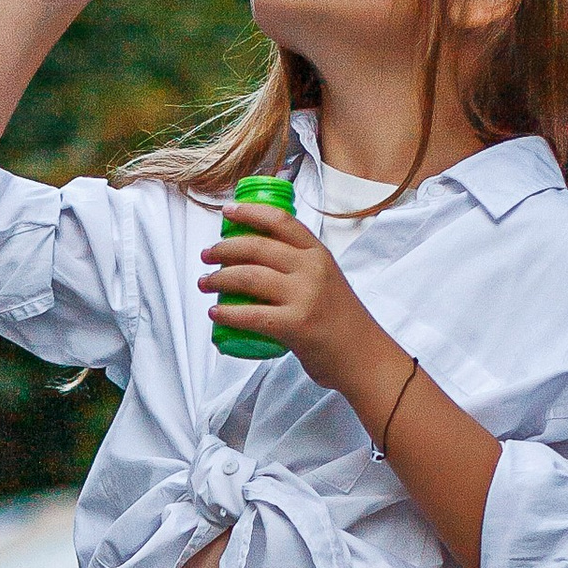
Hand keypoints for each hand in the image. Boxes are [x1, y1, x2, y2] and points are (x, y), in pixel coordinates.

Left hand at [198, 203, 381, 390]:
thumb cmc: (340, 319)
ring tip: (204, 283)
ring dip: (218, 278)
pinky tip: (215, 313)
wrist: (362, 355)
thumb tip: (255, 257)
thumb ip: (299, 266)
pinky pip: (251, 315)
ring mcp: (304, 296)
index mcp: (318, 253)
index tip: (226, 212)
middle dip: (223, 249)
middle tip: (206, 256)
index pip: (280, 220)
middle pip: (257, 246)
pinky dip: (227, 314)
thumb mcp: (326, 279)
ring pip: (248, 277)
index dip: (249, 211)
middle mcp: (312, 269)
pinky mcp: (296, 325)